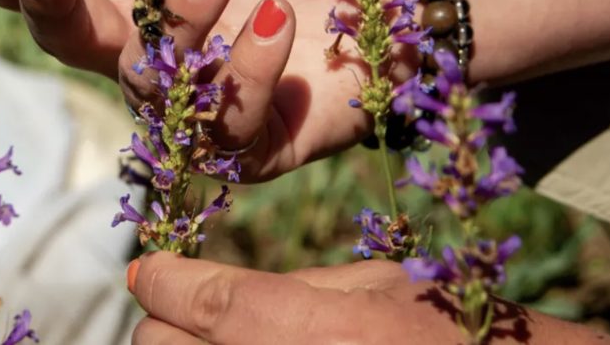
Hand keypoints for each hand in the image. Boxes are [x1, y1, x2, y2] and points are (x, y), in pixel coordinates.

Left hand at [125, 252, 603, 343]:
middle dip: (166, 325)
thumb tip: (207, 288)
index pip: (196, 301)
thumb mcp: (375, 285)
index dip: (165, 280)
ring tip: (218, 337)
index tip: (153, 272)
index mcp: (297, 329)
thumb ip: (287, 287)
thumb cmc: (455, 326)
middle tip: (183, 311)